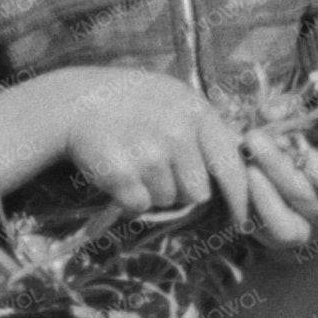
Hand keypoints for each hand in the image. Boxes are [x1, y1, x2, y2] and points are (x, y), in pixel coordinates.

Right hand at [0, 69, 317, 247]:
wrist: (75, 103)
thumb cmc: (131, 102)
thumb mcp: (175, 99)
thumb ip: (205, 128)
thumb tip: (243, 167)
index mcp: (196, 111)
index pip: (232, 166)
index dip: (240, 198)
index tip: (242, 219)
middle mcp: (177, 131)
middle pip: (199, 192)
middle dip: (182, 190)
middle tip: (157, 169)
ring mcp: (149, 153)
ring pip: (168, 200)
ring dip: (154, 193)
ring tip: (135, 162)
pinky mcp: (122, 174)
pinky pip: (138, 206)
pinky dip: (128, 200)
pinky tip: (118, 172)